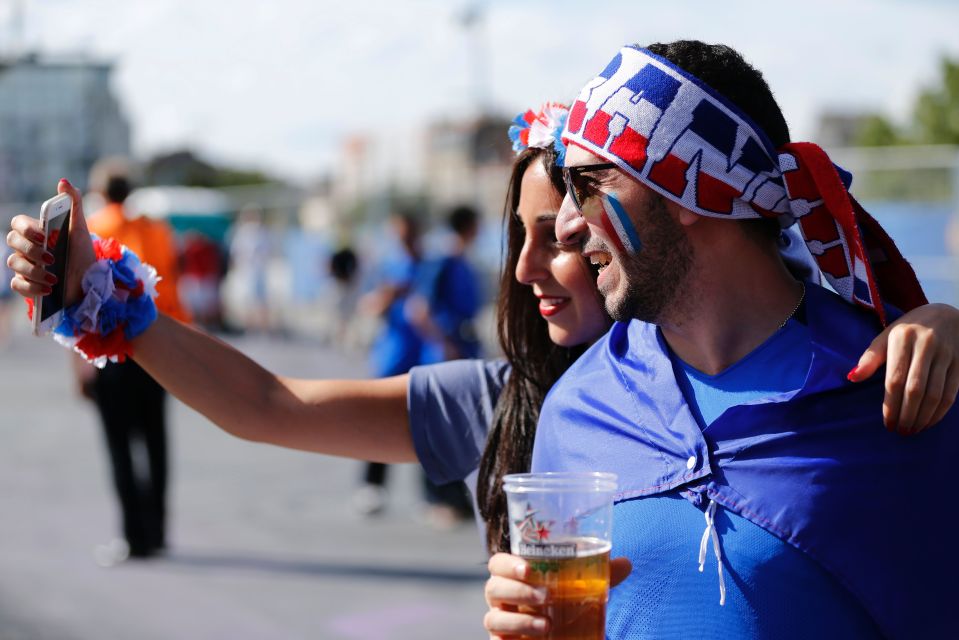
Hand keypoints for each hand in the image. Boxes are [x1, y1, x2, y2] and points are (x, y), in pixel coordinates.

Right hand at [6, 179, 94, 306]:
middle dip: (30, 250)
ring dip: (34, 271)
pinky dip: (32, 287)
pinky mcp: (26, 284)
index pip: (18, 223)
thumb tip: (63, 182)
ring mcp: (24, 266)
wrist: (89, 281)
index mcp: (35, 231)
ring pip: (14, 263)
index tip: (43, 235)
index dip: (26, 228)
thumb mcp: (80, 228)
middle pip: (12, 242)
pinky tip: (49, 290)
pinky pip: (17, 284)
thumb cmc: (81, 252)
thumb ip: (73, 204)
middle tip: (51, 258)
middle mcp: (26, 247)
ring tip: (55, 278)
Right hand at [483, 552, 631, 638]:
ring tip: (547, 624)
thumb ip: (601, 575)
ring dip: (519, 620)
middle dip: (517, 591)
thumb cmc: (566, 604)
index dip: (507, 564)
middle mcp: (502, 598)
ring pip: (493, 617)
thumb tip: (626, 563)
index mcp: (515, 577)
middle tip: (546, 596)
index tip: (529, 568)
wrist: (563, 636)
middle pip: (493, 587)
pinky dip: (516, 637)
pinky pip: (498, 639)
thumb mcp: (583, 589)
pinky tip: (538, 637)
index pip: (498, 564)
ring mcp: (500, 622)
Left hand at [848, 303, 958, 433]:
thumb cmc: (908, 330)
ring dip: (923, 416)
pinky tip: (929, 421)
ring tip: (913, 430)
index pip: (895, 379)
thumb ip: (870, 357)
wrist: (946, 314)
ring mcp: (946, 354)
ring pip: (935, 393)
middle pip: (915, 389)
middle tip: (899, 431)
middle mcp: (926, 344)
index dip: (891, 404)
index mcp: (903, 338)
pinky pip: (951, 393)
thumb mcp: (886, 337)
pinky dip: (940, 411)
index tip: (887, 422)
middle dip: (906, 414)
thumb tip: (852, 377)